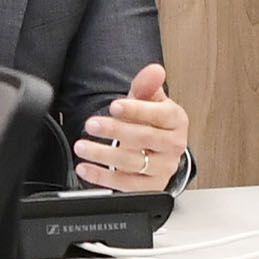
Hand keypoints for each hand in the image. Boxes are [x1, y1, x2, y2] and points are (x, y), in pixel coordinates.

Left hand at [73, 63, 189, 190]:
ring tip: (82, 146)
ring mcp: (163, 168)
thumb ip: (147, 85)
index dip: (136, 110)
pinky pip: (125, 185)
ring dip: (103, 155)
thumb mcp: (148, 100)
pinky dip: (102, 177)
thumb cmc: (151, 122)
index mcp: (176, 120)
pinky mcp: (151, 188)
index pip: (159, 114)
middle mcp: (174, 146)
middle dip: (115, 130)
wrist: (157, 151)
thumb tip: (155, 70)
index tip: (114, 106)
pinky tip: (85, 168)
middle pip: (144, 138)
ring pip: (132, 163)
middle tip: (91, 124)